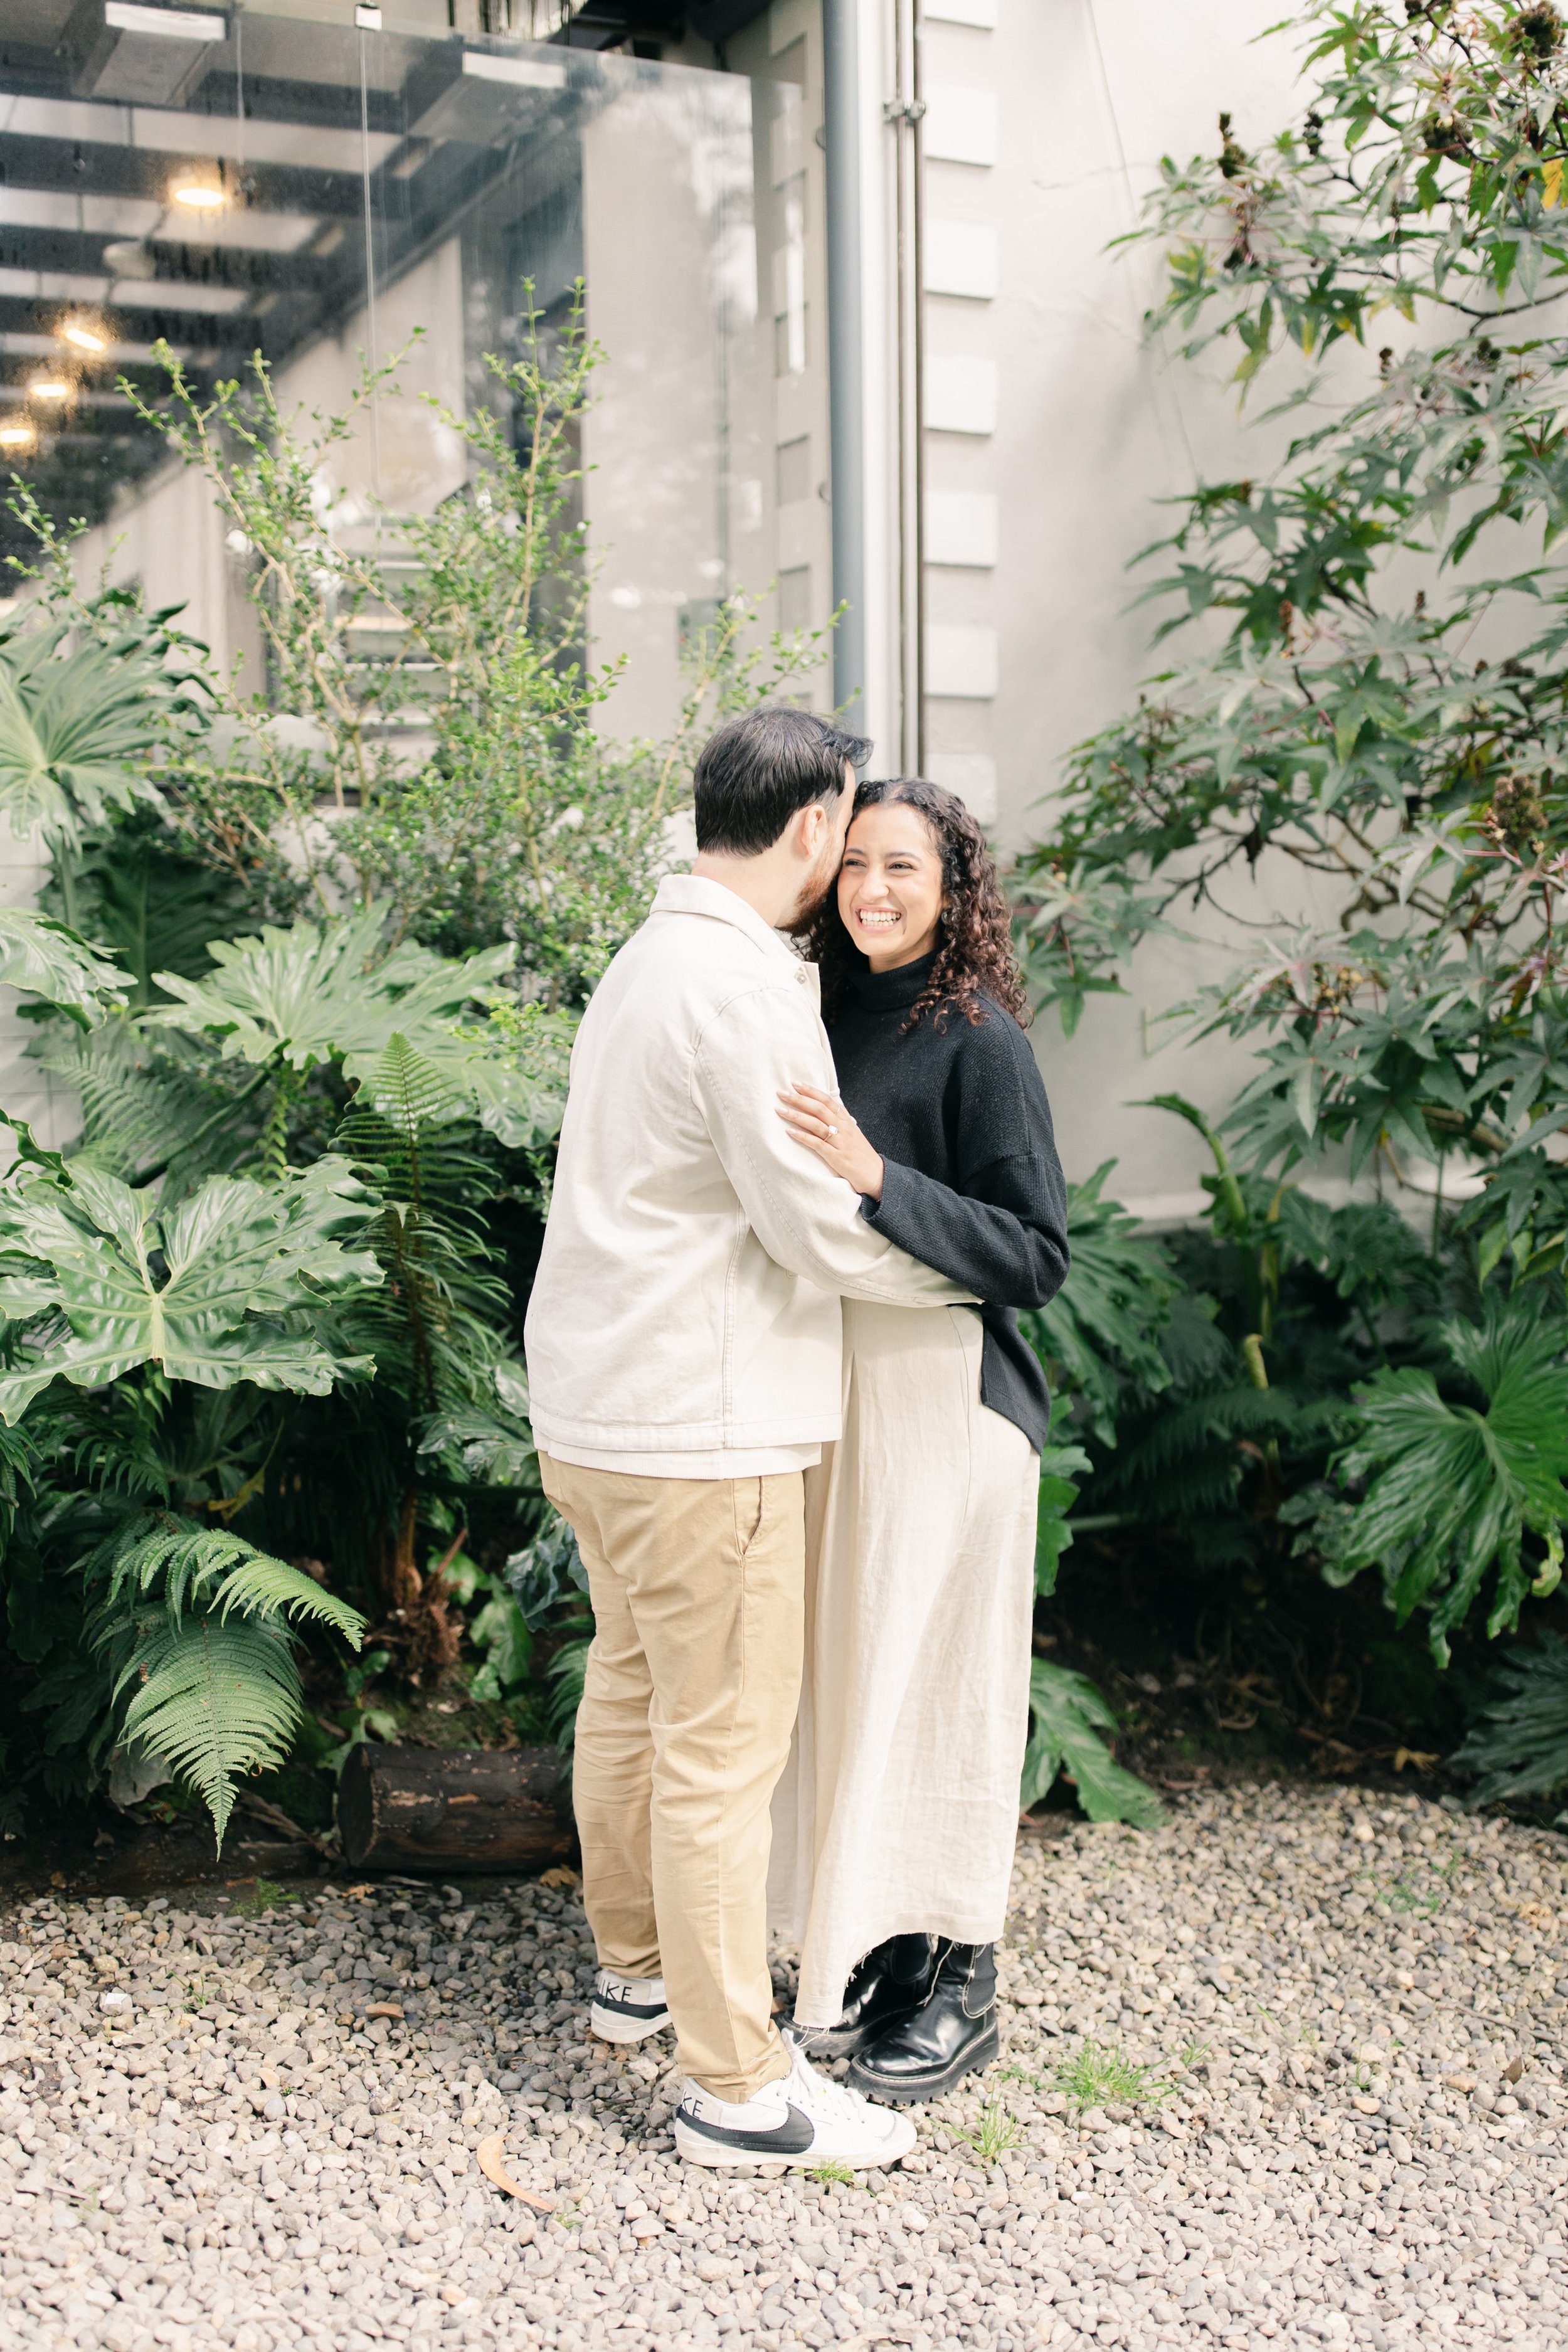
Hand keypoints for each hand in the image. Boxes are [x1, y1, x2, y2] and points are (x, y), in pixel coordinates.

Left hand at [777, 1083, 884, 1199]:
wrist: (877, 1175)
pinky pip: (817, 1144)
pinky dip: (803, 1137)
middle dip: (799, 1099)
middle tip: (781, 1092)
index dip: (811, 1091)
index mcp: (847, 1121)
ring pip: (816, 1124)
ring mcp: (840, 1142)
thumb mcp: (853, 1134)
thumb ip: (840, 1122)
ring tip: (780, 1110)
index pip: (827, 1100)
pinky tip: (790, 1132)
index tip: (795, 1083)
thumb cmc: (861, 1155)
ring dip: (796, 1115)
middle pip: (819, 1109)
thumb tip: (824, 1111)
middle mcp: (844, 1128)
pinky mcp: (837, 1157)